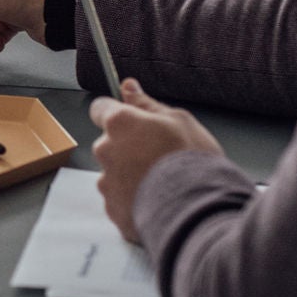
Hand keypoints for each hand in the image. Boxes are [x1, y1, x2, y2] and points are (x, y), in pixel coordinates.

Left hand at [89, 79, 223, 242]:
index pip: (100, 108)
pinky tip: (156, 199)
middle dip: (127, 148)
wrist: (196, 210)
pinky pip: (120, 199)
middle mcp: (105, 151)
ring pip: (114, 173)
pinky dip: (133, 199)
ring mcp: (107, 182)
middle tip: (158, 156)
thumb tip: (128, 87)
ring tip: (161, 182)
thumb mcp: (179, 120)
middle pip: (109, 144)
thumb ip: (147, 104)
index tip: (131, 120)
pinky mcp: (112, 209)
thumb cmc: (191, 161)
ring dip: (130, 175)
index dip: (117, 113)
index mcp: (119, 123)